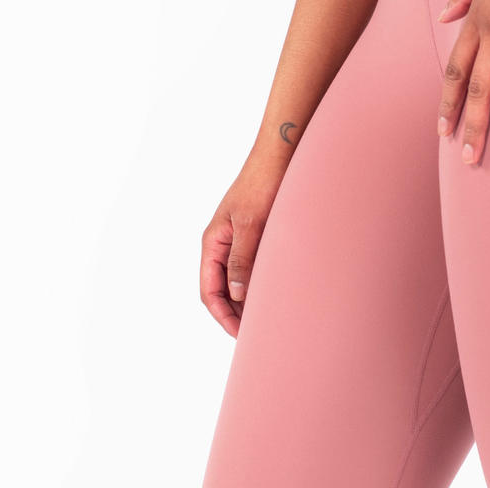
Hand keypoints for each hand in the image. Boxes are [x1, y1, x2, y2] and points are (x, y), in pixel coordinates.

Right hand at [199, 148, 290, 336]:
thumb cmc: (263, 184)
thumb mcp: (251, 224)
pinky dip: (259, 282)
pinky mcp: (256, 234)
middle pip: (222, 290)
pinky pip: (253, 267)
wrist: (281, 154)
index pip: (209, 291)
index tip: (241, 335)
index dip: (222, 316)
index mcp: (213, 243)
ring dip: (248, 299)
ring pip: (238, 280)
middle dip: (236, 313)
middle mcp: (223, 244)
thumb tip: (236, 295)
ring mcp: (239, 240)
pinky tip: (276, 292)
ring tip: (267, 318)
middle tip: (257, 333)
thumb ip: (242, 259)